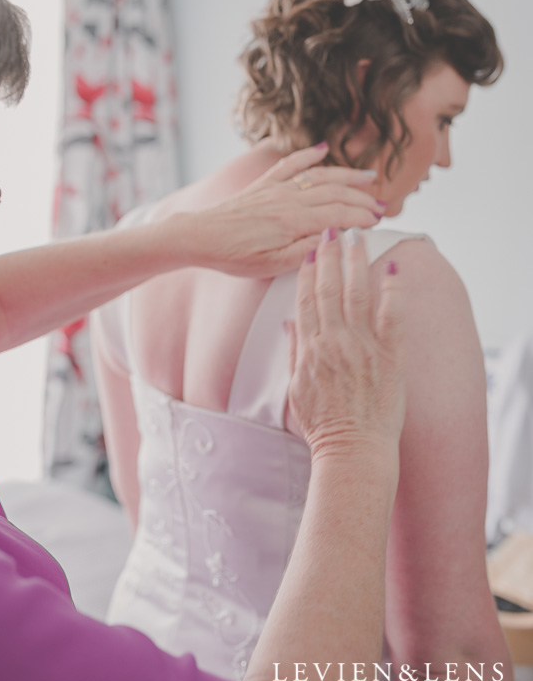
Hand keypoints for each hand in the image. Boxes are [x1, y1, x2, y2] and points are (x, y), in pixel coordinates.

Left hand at [193, 143, 382, 276]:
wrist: (200, 237)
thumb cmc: (234, 256)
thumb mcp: (272, 266)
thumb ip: (306, 252)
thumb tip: (335, 238)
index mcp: (293, 221)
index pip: (339, 214)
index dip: (361, 217)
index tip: (379, 222)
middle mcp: (288, 199)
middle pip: (334, 192)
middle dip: (362, 197)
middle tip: (382, 205)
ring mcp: (275, 188)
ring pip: (318, 175)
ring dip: (346, 175)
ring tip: (369, 177)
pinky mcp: (262, 184)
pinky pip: (289, 164)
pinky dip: (308, 155)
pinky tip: (323, 149)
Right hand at [285, 228, 405, 458]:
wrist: (353, 451)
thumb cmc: (323, 426)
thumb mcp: (296, 389)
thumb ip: (293, 352)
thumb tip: (287, 324)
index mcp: (309, 349)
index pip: (306, 300)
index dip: (307, 272)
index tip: (309, 250)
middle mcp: (333, 342)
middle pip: (329, 288)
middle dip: (330, 255)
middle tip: (332, 229)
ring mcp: (362, 348)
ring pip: (357, 293)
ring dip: (356, 262)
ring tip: (357, 237)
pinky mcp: (389, 357)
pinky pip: (391, 316)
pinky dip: (392, 290)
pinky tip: (393, 268)